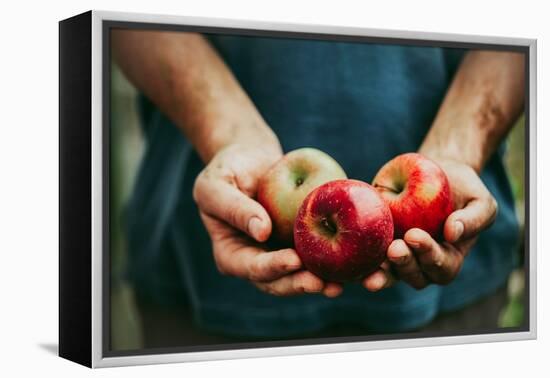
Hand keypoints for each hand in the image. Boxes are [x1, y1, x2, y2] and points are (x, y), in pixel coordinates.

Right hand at [193, 144, 343, 296]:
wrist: (251, 159)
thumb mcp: (216, 185)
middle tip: (323, 283)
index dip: (272, 267)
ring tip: (341, 283)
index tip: (293, 260)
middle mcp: (256, 261)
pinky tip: (353, 263)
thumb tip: (261, 231)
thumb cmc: (227, 169)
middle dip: (300, 284)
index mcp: (231, 255)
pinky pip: (317, 255)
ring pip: (300, 275)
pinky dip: (334, 262)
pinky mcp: (300, 244)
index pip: (251, 267)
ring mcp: (279, 255)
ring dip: (321, 282)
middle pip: (278, 282)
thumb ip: (234, 208)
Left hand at [363, 159, 497, 290]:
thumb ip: (474, 219)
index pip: (441, 266)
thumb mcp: (480, 201)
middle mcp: (423, 263)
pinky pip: (369, 260)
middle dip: (404, 264)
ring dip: (381, 273)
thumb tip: (453, 234)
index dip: (429, 255)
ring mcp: (399, 257)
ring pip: (390, 275)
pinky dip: (361, 262)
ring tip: (373, 263)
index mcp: (449, 258)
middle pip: (415, 276)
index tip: (415, 235)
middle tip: (394, 248)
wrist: (436, 173)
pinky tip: (352, 258)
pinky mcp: (379, 245)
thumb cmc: (462, 190)